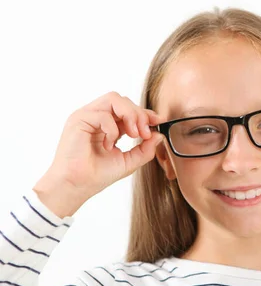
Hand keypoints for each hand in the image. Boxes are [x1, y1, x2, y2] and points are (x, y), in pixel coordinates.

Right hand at [34, 91, 165, 216]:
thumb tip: (159, 135)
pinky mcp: (78, 120)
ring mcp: (87, 116)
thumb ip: (145, 149)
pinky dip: (112, 129)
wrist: (77, 186)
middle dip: (139, 114)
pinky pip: (103, 114)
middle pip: (123, 100)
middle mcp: (96, 117)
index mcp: (107, 125)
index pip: (128, 109)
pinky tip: (109, 145)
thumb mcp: (129, 161)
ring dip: (130, 115)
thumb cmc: (97, 175)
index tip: (159, 121)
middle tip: (145, 133)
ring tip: (135, 134)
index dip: (145, 113)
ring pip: (114, 99)